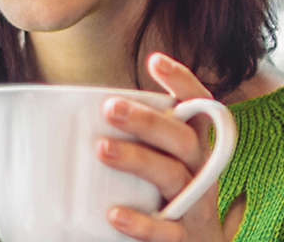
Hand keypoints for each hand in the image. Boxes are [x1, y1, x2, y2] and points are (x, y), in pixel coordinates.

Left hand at [96, 53, 242, 241]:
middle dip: (148, 121)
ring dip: (137, 159)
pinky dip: (141, 223)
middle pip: (183, 139)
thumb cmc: (170, 189)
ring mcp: (194, 206)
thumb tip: (83, 104)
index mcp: (195, 144)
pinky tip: (114, 212)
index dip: (183, 82)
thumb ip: (144, 132)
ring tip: (102, 148)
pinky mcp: (183, 239)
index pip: (199, 106)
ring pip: (172, 177)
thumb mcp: (167, 155)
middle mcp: (201, 170)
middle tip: (110, 107)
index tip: (155, 60)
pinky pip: (166, 232)